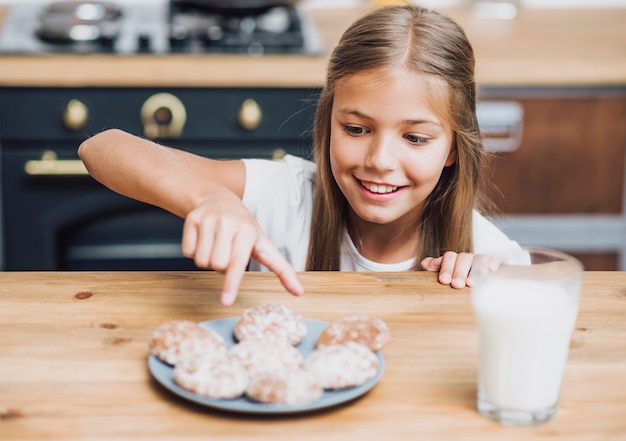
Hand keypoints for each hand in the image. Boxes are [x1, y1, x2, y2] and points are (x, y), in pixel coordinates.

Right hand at [181, 194, 302, 305]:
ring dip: (207, 259)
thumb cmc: (244, 229)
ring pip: (200, 261)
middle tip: (227, 251)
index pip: (238, 263)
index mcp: (248, 232)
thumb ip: (281, 269)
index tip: (226, 302)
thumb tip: (299, 292)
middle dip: (220, 266)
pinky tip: (203, 239)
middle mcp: (228, 223)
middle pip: (216, 266)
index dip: (232, 284)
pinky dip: (194, 251)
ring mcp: (208, 220)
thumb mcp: (264, 245)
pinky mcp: (192, 219)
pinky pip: (187, 252)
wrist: (218, 199)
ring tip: (216, 244)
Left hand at [420, 252, 503, 287]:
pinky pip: (496, 258)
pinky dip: (494, 261)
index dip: (446, 268)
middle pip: (463, 258)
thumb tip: (426, 264)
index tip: (444, 280)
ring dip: (475, 269)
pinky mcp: (496, 264)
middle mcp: (467, 259)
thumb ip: (433, 269)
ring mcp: (481, 261)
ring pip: (479, 259)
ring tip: (471, 283)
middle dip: (459, 272)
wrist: (477, 289)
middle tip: (457, 284)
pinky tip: (492, 269)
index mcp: (453, 260)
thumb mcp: (442, 278)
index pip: (449, 258)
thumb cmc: (453, 284)